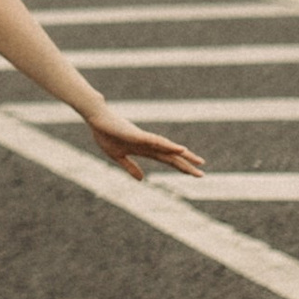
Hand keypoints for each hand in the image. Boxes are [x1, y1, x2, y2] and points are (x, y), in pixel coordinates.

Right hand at [85, 106, 206, 184]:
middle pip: (171, 156)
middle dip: (186, 164)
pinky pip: (157, 141)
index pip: (167, 160)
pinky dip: (169, 145)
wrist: (96, 119)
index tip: (194, 173)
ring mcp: (144, 138)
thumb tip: (143, 179)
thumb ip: (130, 167)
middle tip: (202, 173)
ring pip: (168, 148)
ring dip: (182, 154)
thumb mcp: (118, 157)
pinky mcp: (138, 134)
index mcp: (144, 150)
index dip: (181, 167)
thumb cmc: (105, 134)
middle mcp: (149, 144)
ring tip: (197, 160)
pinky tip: (180, 149)